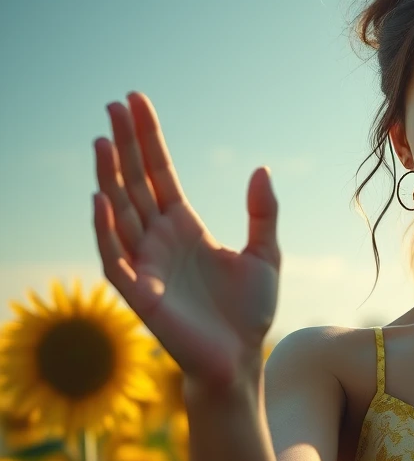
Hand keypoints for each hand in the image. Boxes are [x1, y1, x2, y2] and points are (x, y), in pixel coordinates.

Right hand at [92, 92, 279, 390]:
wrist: (241, 359)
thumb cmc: (249, 312)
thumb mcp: (265, 255)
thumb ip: (262, 213)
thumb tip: (261, 168)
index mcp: (185, 226)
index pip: (160, 173)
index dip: (149, 139)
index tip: (137, 101)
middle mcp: (159, 239)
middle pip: (136, 182)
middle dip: (125, 144)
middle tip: (114, 104)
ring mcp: (145, 263)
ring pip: (120, 211)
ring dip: (109, 177)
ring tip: (101, 140)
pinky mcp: (138, 292)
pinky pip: (114, 256)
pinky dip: (105, 229)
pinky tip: (101, 198)